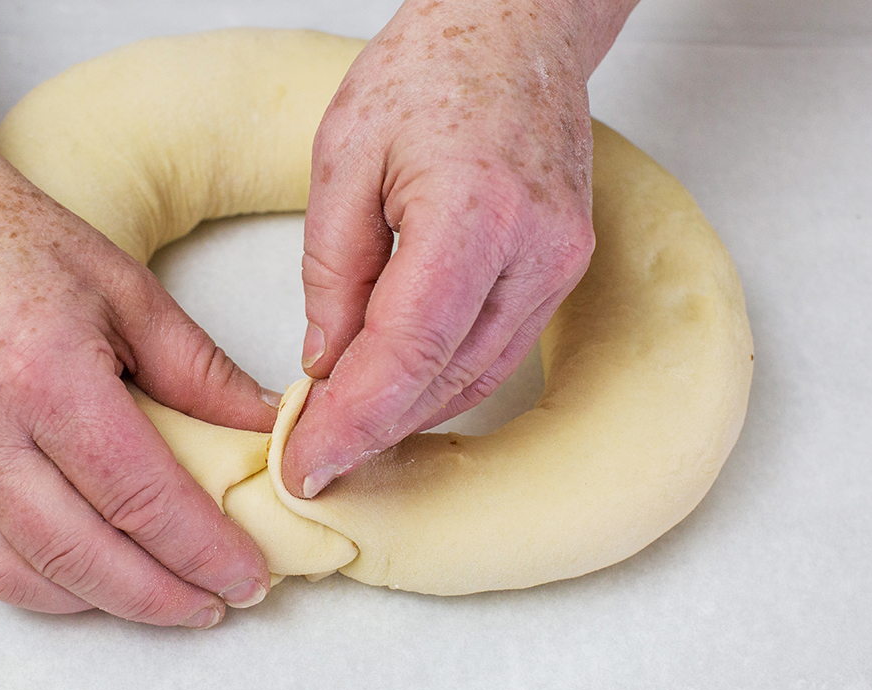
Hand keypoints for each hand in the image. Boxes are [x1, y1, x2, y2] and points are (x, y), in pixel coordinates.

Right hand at [0, 136, 275, 626]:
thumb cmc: (18, 241)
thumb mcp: (129, 292)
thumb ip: (201, 372)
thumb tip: (266, 433)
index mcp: (48, 375)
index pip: (141, 496)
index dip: (203, 550)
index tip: (249, 577)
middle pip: (84, 552)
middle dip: (164, 595)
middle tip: (219, 603)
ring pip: (27, 572)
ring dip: (107, 604)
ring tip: (167, 601)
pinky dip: (41, 588)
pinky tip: (90, 586)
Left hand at [283, 0, 605, 497]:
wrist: (516, 30)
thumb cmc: (429, 69)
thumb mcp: (343, 156)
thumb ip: (332, 271)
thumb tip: (325, 364)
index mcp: (472, 214)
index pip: (405, 353)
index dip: (351, 422)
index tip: (307, 465)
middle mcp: (534, 251)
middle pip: (444, 380)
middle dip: (372, 431)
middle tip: (313, 462)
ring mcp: (559, 263)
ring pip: (476, 378)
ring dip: (408, 415)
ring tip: (345, 433)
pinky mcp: (563, 268)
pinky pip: (497, 351)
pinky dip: (443, 382)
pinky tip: (398, 394)